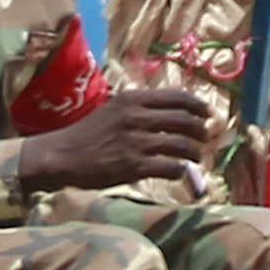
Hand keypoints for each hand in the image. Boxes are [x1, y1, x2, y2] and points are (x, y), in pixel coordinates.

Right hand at [16, 83, 215, 193]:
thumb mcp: (113, 110)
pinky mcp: (133, 166)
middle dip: (201, 131)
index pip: (177, 97)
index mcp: (132, 100)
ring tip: (196, 157)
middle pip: (185, 120)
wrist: (62, 155)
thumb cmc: (88, 133)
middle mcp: (136, 117)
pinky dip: (179, 171)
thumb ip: (140, 109)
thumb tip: (172, 114)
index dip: (197, 106)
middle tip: (205, 138)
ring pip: (182, 145)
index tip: (207, 114)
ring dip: (194, 153)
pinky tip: (177, 172)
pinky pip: (170, 167)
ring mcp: (136, 142)